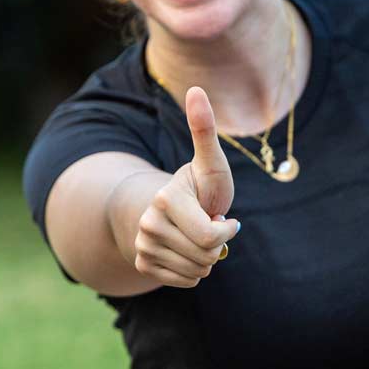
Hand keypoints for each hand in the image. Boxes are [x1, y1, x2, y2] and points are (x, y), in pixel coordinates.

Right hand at [132, 87, 238, 286]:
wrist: (162, 210)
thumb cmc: (196, 187)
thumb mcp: (209, 162)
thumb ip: (204, 129)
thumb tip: (196, 88)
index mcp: (164, 199)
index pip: (211, 237)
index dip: (226, 230)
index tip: (223, 215)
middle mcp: (147, 224)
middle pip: (206, 255)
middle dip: (217, 244)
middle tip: (207, 225)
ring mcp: (142, 245)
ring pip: (198, 271)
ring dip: (207, 258)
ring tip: (196, 237)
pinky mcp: (142, 264)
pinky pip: (186, 280)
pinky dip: (193, 271)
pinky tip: (186, 251)